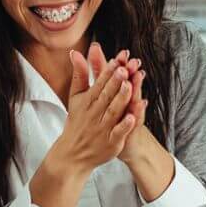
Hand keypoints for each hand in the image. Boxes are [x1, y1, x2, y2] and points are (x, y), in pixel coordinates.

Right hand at [47, 47, 135, 176]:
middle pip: (107, 95)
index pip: (99, 84)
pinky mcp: (111, 142)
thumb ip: (79, 76)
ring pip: (113, 111)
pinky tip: (133, 117)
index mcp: (87, 101)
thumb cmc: (77, 122)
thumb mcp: (75, 98)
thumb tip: (75, 52)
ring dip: (121, 99)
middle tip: (125, 68)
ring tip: (130, 85)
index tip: (117, 60)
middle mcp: (95, 114)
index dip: (108, 72)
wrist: (72, 154)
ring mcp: (103, 129)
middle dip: (116, 82)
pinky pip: (119, 133)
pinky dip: (125, 125)